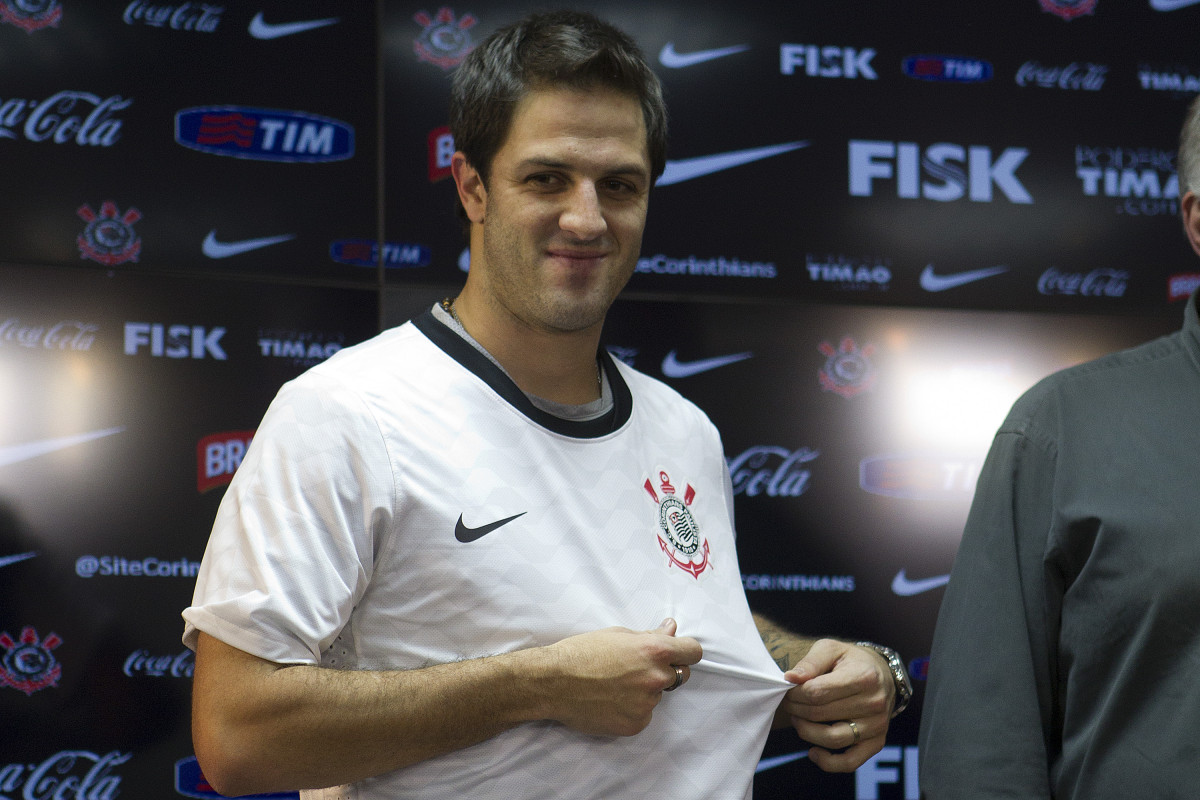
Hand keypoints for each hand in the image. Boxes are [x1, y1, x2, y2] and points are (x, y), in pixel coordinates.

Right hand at [541, 618, 701, 736]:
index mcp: (655, 650)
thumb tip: (672, 628)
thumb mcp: (618, 634)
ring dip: (644, 691)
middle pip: (679, 675)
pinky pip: (644, 714)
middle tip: (635, 669)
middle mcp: (656, 677)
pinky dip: (632, 709)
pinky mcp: (636, 724)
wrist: (553, 682)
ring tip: (613, 685)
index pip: (693, 652)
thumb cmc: (582, 652)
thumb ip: (650, 635)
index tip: (679, 652)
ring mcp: (647, 704)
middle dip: (665, 671)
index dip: (686, 651)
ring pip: (657, 695)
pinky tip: (610, 701)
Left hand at [780, 639, 893, 771]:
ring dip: (806, 732)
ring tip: (798, 720)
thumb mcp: (831, 649)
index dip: (795, 694)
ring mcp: (877, 726)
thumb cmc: (851, 661)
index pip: (817, 692)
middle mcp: (874, 703)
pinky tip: (813, 752)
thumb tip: (790, 678)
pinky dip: (828, 763)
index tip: (788, 690)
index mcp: (863, 677)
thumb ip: (811, 662)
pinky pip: (850, 762)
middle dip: (796, 710)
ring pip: (832, 739)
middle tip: (788, 703)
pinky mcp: (876, 743)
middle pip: (821, 714)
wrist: (882, 674)